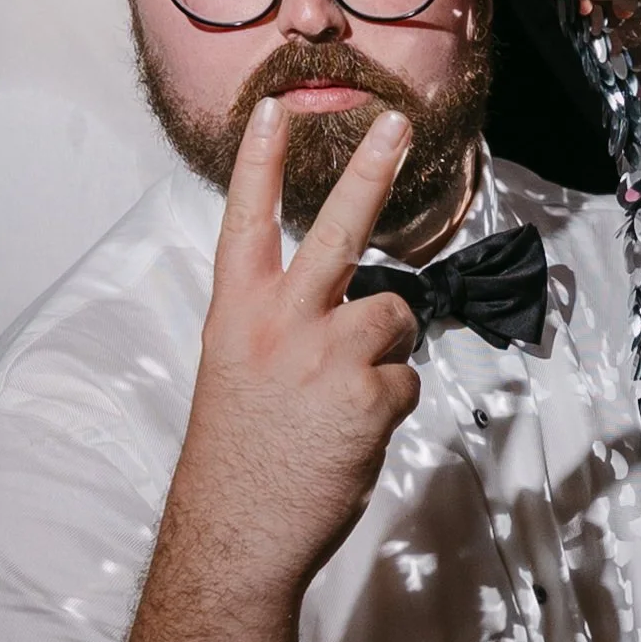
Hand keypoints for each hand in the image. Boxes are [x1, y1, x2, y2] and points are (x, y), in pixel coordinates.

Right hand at [168, 99, 422, 595]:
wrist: (234, 534)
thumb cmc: (237, 455)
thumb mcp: (236, 370)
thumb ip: (279, 325)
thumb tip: (349, 305)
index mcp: (237, 313)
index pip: (247, 220)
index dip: (260, 161)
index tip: (274, 107)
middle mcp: (280, 321)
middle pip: (338, 229)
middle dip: (371, 168)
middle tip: (398, 122)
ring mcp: (326, 354)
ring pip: (395, 316)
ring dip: (387, 351)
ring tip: (343, 396)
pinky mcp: (368, 394)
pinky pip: (406, 379)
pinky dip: (389, 405)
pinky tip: (352, 434)